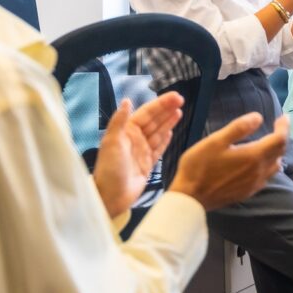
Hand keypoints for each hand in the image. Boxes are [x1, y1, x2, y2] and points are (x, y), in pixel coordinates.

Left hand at [93, 93, 183, 218]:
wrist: (111, 196)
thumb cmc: (110, 169)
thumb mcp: (112, 142)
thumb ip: (119, 121)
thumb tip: (127, 100)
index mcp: (126, 132)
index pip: (147, 113)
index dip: (160, 104)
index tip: (175, 97)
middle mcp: (135, 139)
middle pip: (154, 121)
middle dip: (166, 110)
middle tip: (181, 100)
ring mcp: (142, 152)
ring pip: (158, 133)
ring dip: (168, 122)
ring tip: (179, 112)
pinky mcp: (147, 164)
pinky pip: (159, 148)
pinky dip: (165, 139)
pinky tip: (171, 131)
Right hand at [171, 113, 288, 210]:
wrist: (191, 199)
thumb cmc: (199, 167)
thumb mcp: (215, 141)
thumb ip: (239, 128)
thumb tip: (259, 117)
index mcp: (254, 156)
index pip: (279, 139)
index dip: (284, 126)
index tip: (284, 116)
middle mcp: (259, 171)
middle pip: (280, 151)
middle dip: (282, 136)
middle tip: (278, 125)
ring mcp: (255, 184)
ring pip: (276, 165)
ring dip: (277, 151)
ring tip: (270, 141)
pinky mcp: (249, 192)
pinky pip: (267, 176)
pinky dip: (269, 164)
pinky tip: (260, 162)